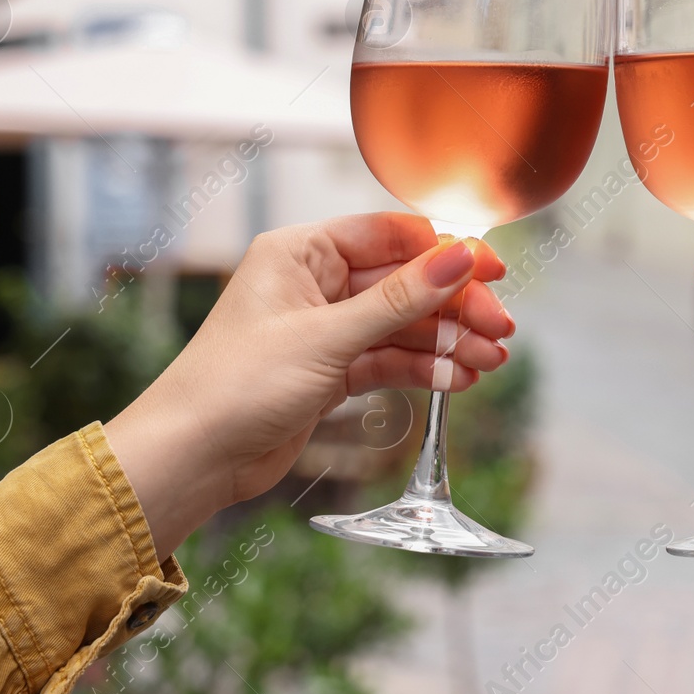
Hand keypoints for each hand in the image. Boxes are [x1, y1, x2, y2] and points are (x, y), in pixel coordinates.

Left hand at [105, 213, 513, 556]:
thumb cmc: (235, 385)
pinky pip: (389, 360)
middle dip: (455, 306)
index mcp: (300, 253)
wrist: (192, 458)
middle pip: (405, 283)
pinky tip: (459, 380)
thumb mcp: (327, 337)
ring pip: (402, 325)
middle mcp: (313, 284)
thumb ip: (399, 299)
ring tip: (491, 361)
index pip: (389, 235)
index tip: (493, 267)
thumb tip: (460, 256)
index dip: (445, 250)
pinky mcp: (329, 372)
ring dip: (448, 342)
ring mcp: (323, 329)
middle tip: (501, 329)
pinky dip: (424, 369)